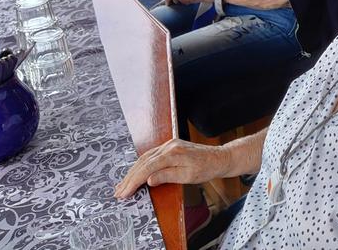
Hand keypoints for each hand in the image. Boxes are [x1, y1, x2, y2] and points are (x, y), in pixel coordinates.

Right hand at [114, 139, 230, 198]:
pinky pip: (151, 155)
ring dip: (133, 171)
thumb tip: (148, 179)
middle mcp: (169, 146)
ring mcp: (169, 144)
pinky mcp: (171, 146)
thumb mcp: (188, 176)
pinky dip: (141, 165)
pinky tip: (135, 172)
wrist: (219, 158)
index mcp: (173, 153)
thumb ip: (167, 176)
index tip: (124, 193)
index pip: (147, 168)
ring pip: (145, 158)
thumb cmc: (206, 169)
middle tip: (118, 192)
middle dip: (129, 177)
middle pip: (143, 162)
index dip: (133, 181)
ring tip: (123, 185)